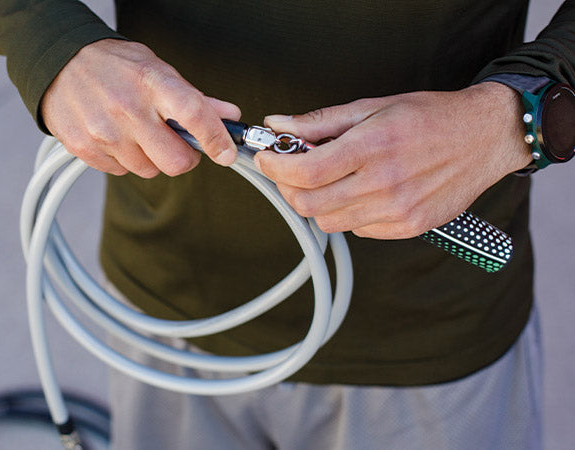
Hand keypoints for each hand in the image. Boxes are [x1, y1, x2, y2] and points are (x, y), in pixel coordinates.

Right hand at [40, 39, 240, 177]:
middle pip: (174, 161)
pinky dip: (124, 159)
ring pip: (148, 170)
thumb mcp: (156, 69)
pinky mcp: (84, 149)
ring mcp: (104, 132)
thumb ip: (192, 97)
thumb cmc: (112, 66)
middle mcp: (127, 109)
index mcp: (151, 83)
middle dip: (182, 158)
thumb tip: (228, 116)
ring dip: (149, 157)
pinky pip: (120, 171)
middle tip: (176, 143)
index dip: (215, 139)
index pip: (193, 115)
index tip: (225, 152)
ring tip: (136, 132)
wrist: (59, 64)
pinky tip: (115, 136)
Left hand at [254, 82, 532, 238]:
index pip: (305, 171)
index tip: (266, 157)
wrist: (485, 137)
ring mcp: (397, 209)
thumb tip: (278, 124)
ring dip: (317, 203)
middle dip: (288, 188)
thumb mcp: (373, 107)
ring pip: (329, 222)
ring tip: (328, 180)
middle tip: (288, 171)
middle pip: (309, 203)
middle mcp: (384, 183)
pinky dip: (347, 214)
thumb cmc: (430, 117)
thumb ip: (321, 121)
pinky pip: (357, 230)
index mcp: (372, 147)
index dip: (275, 167)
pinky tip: (359, 192)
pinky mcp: (409, 227)